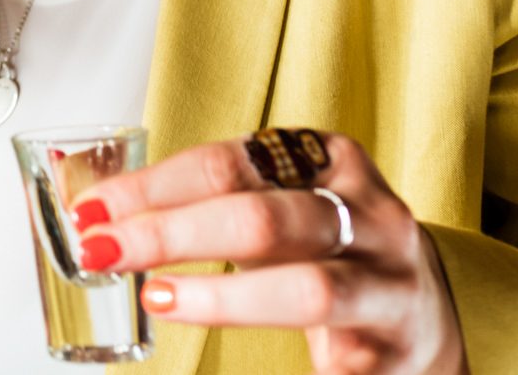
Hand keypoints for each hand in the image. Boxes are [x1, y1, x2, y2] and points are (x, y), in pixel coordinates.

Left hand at [74, 133, 467, 374]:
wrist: (424, 319)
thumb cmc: (325, 250)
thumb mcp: (279, 204)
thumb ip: (205, 200)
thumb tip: (94, 211)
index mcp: (332, 162)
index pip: (228, 165)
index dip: (152, 188)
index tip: (92, 211)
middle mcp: (372, 217)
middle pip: (264, 219)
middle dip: (171, 235)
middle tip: (104, 253)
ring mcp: (391, 287)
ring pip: (308, 290)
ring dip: (221, 299)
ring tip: (158, 299)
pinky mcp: (394, 354)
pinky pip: (339, 362)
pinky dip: (292, 366)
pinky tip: (228, 364)